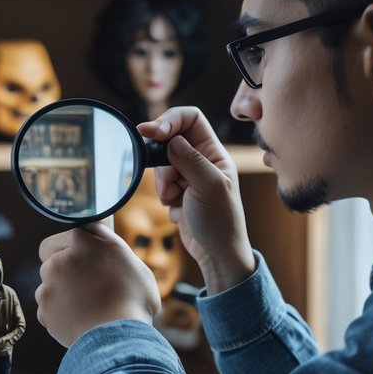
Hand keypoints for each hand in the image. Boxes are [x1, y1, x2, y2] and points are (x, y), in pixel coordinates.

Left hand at [36, 221, 159, 347]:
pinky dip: (60, 315)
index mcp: (81, 242)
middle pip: (53, 261)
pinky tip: (81, 320)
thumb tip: (98, 233)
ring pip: (49, 286)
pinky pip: (49, 310)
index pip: (66, 237)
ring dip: (62, 293)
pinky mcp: (43, 310)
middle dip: (65, 271)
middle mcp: (59, 260)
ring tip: (87, 307)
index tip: (81, 260)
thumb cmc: (133, 299)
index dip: (73, 249)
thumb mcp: (130, 259)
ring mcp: (48, 286)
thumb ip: (108, 244)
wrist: (119, 337)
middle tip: (88, 286)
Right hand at [137, 108, 255, 293]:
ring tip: (176, 200)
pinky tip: (178, 209)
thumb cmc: (221, 222)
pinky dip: (163, 195)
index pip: (191, 119)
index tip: (151, 132)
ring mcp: (189, 176)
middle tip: (167, 182)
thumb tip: (171, 140)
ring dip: (163, 182)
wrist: (216, 254)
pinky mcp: (178, 191)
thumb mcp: (209, 186)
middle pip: (170, 140)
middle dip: (163, 161)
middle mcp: (202, 160)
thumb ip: (190, 159)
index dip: (170, 120)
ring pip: (161, 163)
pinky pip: (160, 183)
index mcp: (215, 152)